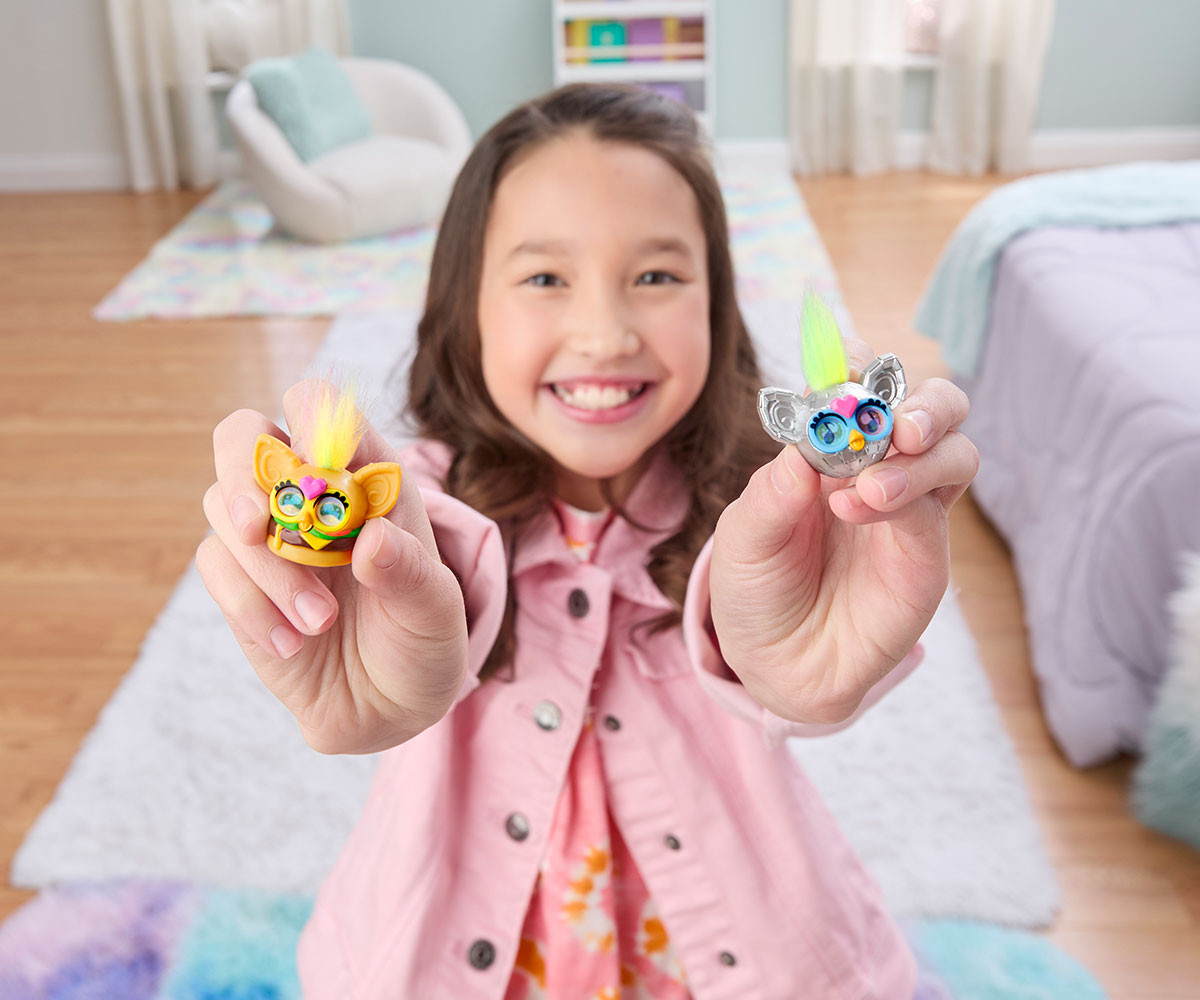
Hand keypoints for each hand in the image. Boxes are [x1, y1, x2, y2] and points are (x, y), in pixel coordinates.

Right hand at [195, 380, 468, 753]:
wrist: (385, 709)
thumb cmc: (421, 641)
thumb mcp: (434, 611)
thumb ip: (409, 572)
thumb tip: (372, 540)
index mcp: (366, 476)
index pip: (323, 409)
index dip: (311, 415)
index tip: (314, 456)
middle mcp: (308, 494)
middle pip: (244, 436)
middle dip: (244, 470)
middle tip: (259, 522)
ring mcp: (267, 535)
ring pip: (224, 506)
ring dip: (266, 567)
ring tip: (319, 623)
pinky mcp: (238, 581)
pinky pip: (216, 569)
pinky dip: (250, 607)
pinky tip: (293, 644)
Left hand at [709, 340, 977, 724]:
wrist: (776, 664)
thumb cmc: (757, 588)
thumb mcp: (744, 538)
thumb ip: (770, 494)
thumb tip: (806, 447)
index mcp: (834, 448)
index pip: (865, 387)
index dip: (861, 368)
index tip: (843, 364)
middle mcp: (881, 467)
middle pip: (934, 407)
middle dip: (924, 401)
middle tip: (894, 421)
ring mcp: (910, 509)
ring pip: (955, 451)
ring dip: (921, 453)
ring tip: (866, 486)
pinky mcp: (924, 556)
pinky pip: (936, 510)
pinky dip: (903, 497)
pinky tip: (857, 508)